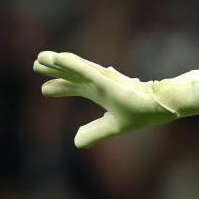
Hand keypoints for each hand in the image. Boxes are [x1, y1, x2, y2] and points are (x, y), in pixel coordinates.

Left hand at [34, 51, 177, 147]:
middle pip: (72, 73)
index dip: (60, 87)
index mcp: (101, 93)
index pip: (76, 87)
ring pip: (76, 68)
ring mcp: (104, 79)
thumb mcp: (113, 127)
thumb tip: (75, 141)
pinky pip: (87, 70)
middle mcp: (100, 82)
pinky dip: (73, 64)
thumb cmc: (142, 112)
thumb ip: (95, 133)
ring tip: (41, 57)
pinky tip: (59, 58)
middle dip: (54, 69)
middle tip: (37, 62)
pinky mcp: (109, 81)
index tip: (44, 88)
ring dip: (58, 62)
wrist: (161, 107)